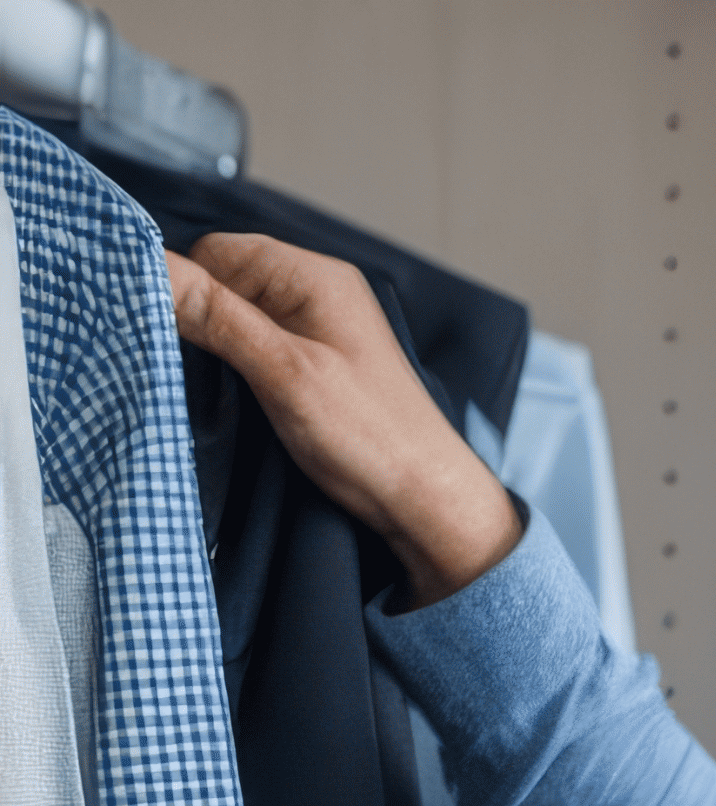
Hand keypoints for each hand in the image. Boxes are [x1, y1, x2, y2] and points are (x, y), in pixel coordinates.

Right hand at [163, 233, 521, 606]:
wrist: (431, 506)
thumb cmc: (376, 442)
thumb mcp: (284, 373)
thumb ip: (215, 316)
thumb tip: (148, 266)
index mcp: (316, 277)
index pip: (215, 252)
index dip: (186, 290)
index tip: (172, 334)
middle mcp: (319, 295)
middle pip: (224, 285)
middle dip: (203, 323)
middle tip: (210, 374)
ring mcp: (320, 333)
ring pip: (238, 322)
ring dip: (222, 353)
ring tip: (237, 393)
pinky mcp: (319, 370)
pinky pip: (260, 352)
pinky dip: (243, 372)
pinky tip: (251, 403)